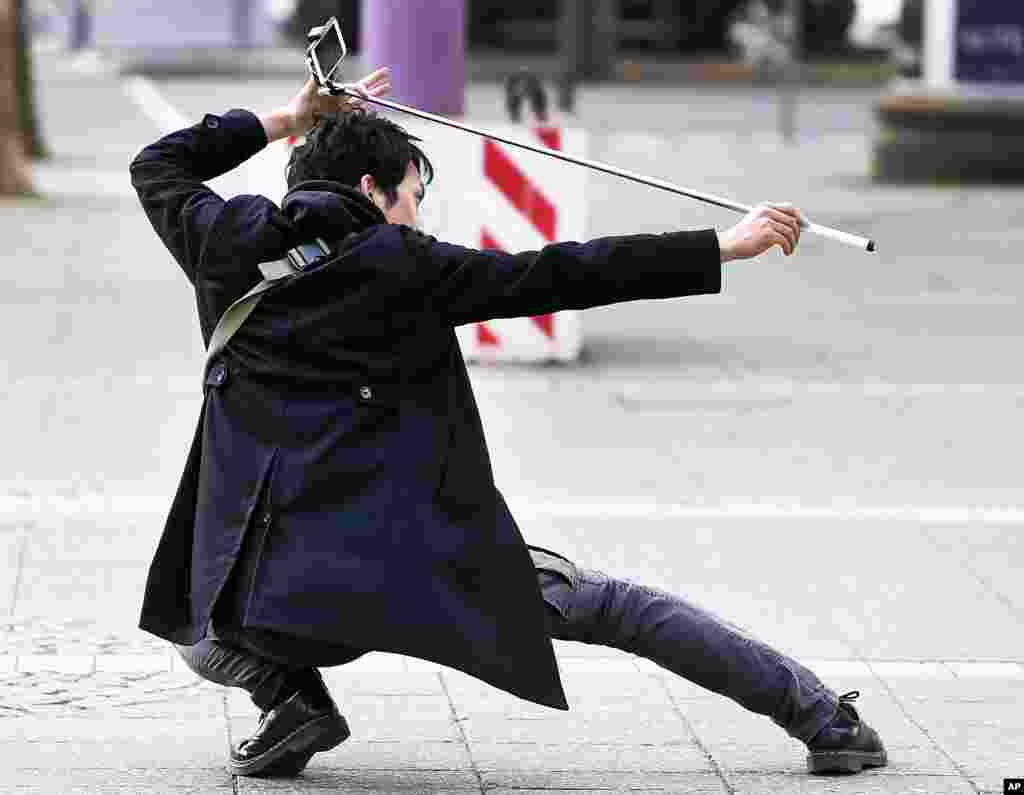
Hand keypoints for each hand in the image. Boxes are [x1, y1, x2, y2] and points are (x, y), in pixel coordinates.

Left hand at [260, 67, 391, 141]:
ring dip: (375, 94)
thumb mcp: (307, 93)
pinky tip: (376, 106)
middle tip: (387, 74)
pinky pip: (357, 113)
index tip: (367, 94)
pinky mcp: (340, 118)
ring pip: (363, 101)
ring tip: (387, 88)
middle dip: (375, 81)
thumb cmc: (298, 107)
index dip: (363, 88)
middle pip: (361, 89)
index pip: (354, 86)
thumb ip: (314, 82)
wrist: (295, 122)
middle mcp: (340, 98)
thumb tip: (319, 72)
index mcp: (335, 90)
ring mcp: (341, 108)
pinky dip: (367, 110)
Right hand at [718, 203, 801, 261]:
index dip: (800, 218)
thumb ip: (772, 222)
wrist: (728, 244)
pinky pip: (785, 240)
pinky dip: (788, 247)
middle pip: (792, 220)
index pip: (790, 209)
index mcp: (765, 207)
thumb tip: (791, 228)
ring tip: (789, 249)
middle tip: (795, 242)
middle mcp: (767, 212)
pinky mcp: (767, 234)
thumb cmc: (742, 237)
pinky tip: (786, 252)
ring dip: (793, 242)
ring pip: (790, 231)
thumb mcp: (756, 223)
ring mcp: (767, 222)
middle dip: (797, 233)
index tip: (804, 226)